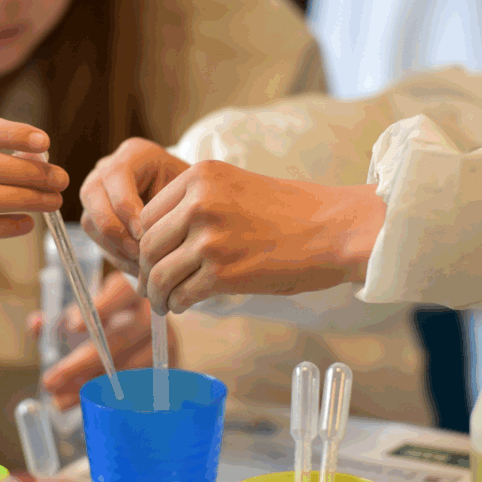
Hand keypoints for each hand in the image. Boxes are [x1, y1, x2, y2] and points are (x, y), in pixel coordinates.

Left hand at [27, 272, 179, 410]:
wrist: (146, 337)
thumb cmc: (108, 322)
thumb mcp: (84, 314)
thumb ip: (57, 318)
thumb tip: (37, 324)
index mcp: (130, 291)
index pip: (121, 291)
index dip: (100, 306)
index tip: (71, 325)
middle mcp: (152, 314)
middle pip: (120, 338)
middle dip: (82, 363)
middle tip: (51, 379)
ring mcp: (165, 343)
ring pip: (128, 368)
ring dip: (91, 386)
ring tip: (60, 398)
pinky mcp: (169, 368)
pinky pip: (138, 389)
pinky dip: (110, 399)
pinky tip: (87, 404)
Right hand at [79, 138, 189, 274]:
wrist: (192, 204)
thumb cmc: (195, 196)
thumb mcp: (189, 194)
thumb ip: (170, 208)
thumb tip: (146, 242)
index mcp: (134, 154)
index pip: (116, 174)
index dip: (126, 206)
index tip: (145, 233)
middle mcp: (108, 169)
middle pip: (91, 194)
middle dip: (114, 228)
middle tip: (139, 252)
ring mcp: (98, 193)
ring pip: (90, 220)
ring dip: (115, 246)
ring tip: (142, 264)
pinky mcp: (97, 218)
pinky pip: (97, 239)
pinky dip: (117, 256)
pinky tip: (139, 268)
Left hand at [137, 160, 385, 313]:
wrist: (336, 228)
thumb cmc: (293, 212)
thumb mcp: (236, 188)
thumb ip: (198, 204)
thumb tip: (163, 238)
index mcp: (200, 176)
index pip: (148, 214)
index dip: (145, 242)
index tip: (152, 258)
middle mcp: (199, 203)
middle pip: (147, 245)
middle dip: (146, 271)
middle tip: (153, 287)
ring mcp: (210, 238)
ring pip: (159, 273)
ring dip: (158, 294)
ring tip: (164, 302)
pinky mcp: (223, 272)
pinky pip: (182, 294)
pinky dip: (179, 304)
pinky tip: (185, 305)